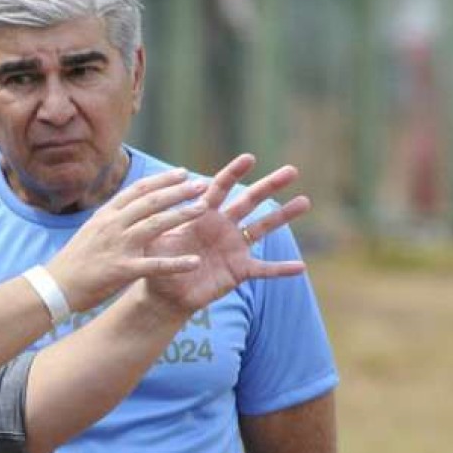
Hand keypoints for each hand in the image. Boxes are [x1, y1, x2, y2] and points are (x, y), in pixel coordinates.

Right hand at [43, 169, 208, 311]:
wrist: (54, 285)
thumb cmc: (74, 261)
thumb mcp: (91, 231)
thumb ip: (112, 220)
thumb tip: (131, 209)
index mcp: (106, 215)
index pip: (138, 190)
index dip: (162, 180)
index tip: (182, 173)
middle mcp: (113, 225)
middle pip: (151, 201)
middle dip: (178, 191)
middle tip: (201, 184)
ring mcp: (118, 246)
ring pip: (155, 224)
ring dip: (182, 215)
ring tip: (204, 209)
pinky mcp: (122, 269)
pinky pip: (155, 265)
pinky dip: (176, 263)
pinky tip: (194, 261)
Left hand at [139, 153, 309, 314]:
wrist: (165, 294)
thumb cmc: (159, 262)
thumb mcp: (154, 241)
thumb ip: (155, 223)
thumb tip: (146, 206)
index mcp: (203, 214)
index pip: (220, 188)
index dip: (234, 173)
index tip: (249, 158)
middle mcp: (224, 226)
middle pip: (250, 201)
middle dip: (270, 185)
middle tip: (292, 170)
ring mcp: (235, 247)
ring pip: (263, 228)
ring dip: (284, 216)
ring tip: (305, 201)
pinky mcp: (239, 270)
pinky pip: (264, 269)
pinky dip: (281, 269)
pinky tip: (300, 267)